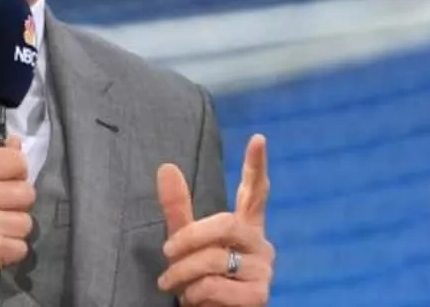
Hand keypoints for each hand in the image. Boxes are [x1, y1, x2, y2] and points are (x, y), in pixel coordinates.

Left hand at [156, 134, 274, 305]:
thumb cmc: (199, 278)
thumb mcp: (184, 242)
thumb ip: (178, 209)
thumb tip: (166, 167)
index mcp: (246, 227)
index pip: (255, 192)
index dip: (256, 166)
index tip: (258, 138)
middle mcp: (260, 244)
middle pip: (226, 224)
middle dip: (189, 238)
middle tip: (167, 253)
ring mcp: (263, 271)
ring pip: (215, 259)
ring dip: (184, 274)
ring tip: (176, 286)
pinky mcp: (258, 296)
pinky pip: (215, 286)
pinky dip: (195, 295)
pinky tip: (197, 300)